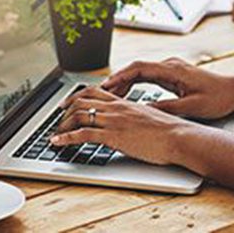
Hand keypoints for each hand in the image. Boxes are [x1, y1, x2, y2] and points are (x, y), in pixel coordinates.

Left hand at [51, 86, 194, 164]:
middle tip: (57, 119)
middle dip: (65, 111)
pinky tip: (57, 142)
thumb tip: (130, 124)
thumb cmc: (169, 131)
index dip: (77, 96)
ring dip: (62, 125)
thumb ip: (135, 117)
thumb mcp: (148, 118)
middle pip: (82, 101)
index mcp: (125, 103)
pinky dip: (65, 138)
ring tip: (55, 134)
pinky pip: (82, 134)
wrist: (178, 137)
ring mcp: (113, 121)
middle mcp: (116, 108)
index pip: (95, 92)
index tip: (67, 104)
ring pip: (79, 115)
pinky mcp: (113, 136)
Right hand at [102, 57, 233, 118]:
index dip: (120, 77)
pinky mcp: (172, 75)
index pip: (139, 68)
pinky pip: (147, 77)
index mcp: (173, 70)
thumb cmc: (218, 98)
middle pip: (136, 68)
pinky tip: (126, 96)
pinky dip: (134, 85)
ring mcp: (170, 69)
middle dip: (117, 80)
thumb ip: (168, 108)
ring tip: (108, 97)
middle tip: (99, 94)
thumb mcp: (192, 107)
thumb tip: (145, 111)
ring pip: (140, 72)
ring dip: (124, 83)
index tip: (106, 86)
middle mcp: (170, 65)